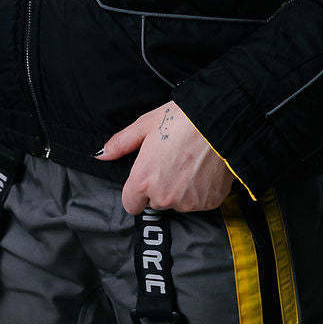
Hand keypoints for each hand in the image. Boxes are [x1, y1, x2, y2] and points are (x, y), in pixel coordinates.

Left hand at [95, 101, 235, 214]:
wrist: (220, 122)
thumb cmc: (181, 119)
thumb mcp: (146, 125)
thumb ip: (121, 143)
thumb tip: (102, 154)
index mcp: (143, 180)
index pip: (130, 204)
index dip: (136, 190)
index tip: (147, 175)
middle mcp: (163, 197)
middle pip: (155, 202)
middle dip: (160, 187)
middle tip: (171, 161)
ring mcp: (187, 203)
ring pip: (178, 202)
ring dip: (180, 189)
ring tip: (190, 162)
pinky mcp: (209, 203)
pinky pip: (199, 202)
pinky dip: (200, 190)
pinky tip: (203, 169)